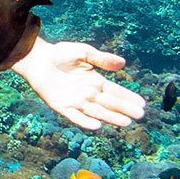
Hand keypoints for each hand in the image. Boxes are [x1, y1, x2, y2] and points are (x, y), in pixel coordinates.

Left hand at [16, 42, 144, 131]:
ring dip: (111, 117)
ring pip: (97, 112)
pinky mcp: (62, 107)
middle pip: (109, 103)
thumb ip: (101, 59)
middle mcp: (88, 93)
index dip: (128, 98)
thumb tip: (123, 63)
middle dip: (124, 109)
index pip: (116, 91)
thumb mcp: (83, 52)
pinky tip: (97, 125)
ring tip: (126, 122)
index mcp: (95, 81)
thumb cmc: (60, 54)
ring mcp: (76, 101)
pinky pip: (75, 116)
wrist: (37, 59)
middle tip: (139, 115)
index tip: (142, 104)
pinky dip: (85, 122)